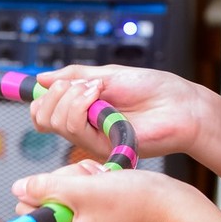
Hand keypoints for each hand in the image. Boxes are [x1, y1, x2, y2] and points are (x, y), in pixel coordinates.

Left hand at [12, 161, 175, 221]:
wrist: (171, 204)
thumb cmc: (131, 201)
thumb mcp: (83, 190)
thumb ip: (46, 189)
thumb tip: (15, 189)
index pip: (29, 212)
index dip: (46, 193)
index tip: (74, 192)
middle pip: (44, 197)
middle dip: (67, 182)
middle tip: (94, 184)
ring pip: (62, 186)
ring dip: (81, 176)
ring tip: (104, 182)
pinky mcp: (93, 212)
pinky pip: (78, 186)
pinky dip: (91, 178)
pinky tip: (108, 180)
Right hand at [30, 64, 210, 160]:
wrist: (181, 106)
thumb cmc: (153, 89)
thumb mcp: (108, 74)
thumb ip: (74, 76)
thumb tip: (40, 78)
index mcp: (82, 111)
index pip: (42, 113)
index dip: (39, 98)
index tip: (48, 83)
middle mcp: (83, 128)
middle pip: (42, 118)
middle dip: (53, 94)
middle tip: (80, 85)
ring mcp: (91, 139)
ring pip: (56, 121)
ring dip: (71, 97)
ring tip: (97, 89)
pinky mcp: (101, 147)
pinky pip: (75, 128)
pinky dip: (82, 105)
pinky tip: (101, 96)